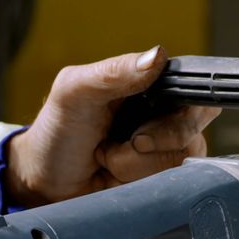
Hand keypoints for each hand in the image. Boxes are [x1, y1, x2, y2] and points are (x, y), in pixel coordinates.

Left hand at [5, 45, 221, 206]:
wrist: (44, 182)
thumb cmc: (57, 131)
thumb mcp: (75, 92)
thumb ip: (113, 71)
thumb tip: (157, 56)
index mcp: (149, 84)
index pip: (192, 87)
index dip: (182, 107)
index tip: (148, 122)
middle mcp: (164, 114)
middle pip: (194, 126)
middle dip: (155, 139)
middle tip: (127, 140)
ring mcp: (165, 148)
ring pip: (181, 157)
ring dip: (137, 163)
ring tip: (108, 156)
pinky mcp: (161, 178)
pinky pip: (170, 181)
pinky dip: (138, 180)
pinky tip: (116, 173)